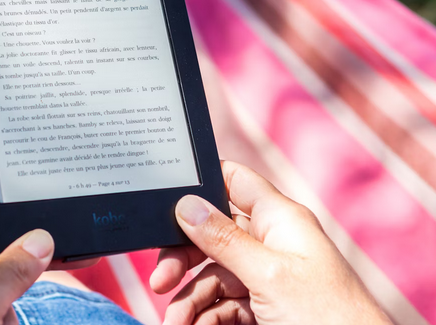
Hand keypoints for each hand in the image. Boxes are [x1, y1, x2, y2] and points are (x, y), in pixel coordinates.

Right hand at [151, 161, 391, 324]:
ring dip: (190, 297)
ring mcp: (268, 274)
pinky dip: (206, 315)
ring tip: (175, 321)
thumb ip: (224, 239)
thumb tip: (187, 204)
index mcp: (279, 217)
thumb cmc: (328, 317)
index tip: (167, 199)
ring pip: (215, 273)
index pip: (235, 180)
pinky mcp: (266, 304)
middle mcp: (272, 240)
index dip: (202, 182)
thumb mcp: (268, 275)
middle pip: (214, 233)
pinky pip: (225, 301)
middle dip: (185, 256)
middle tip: (160, 280)